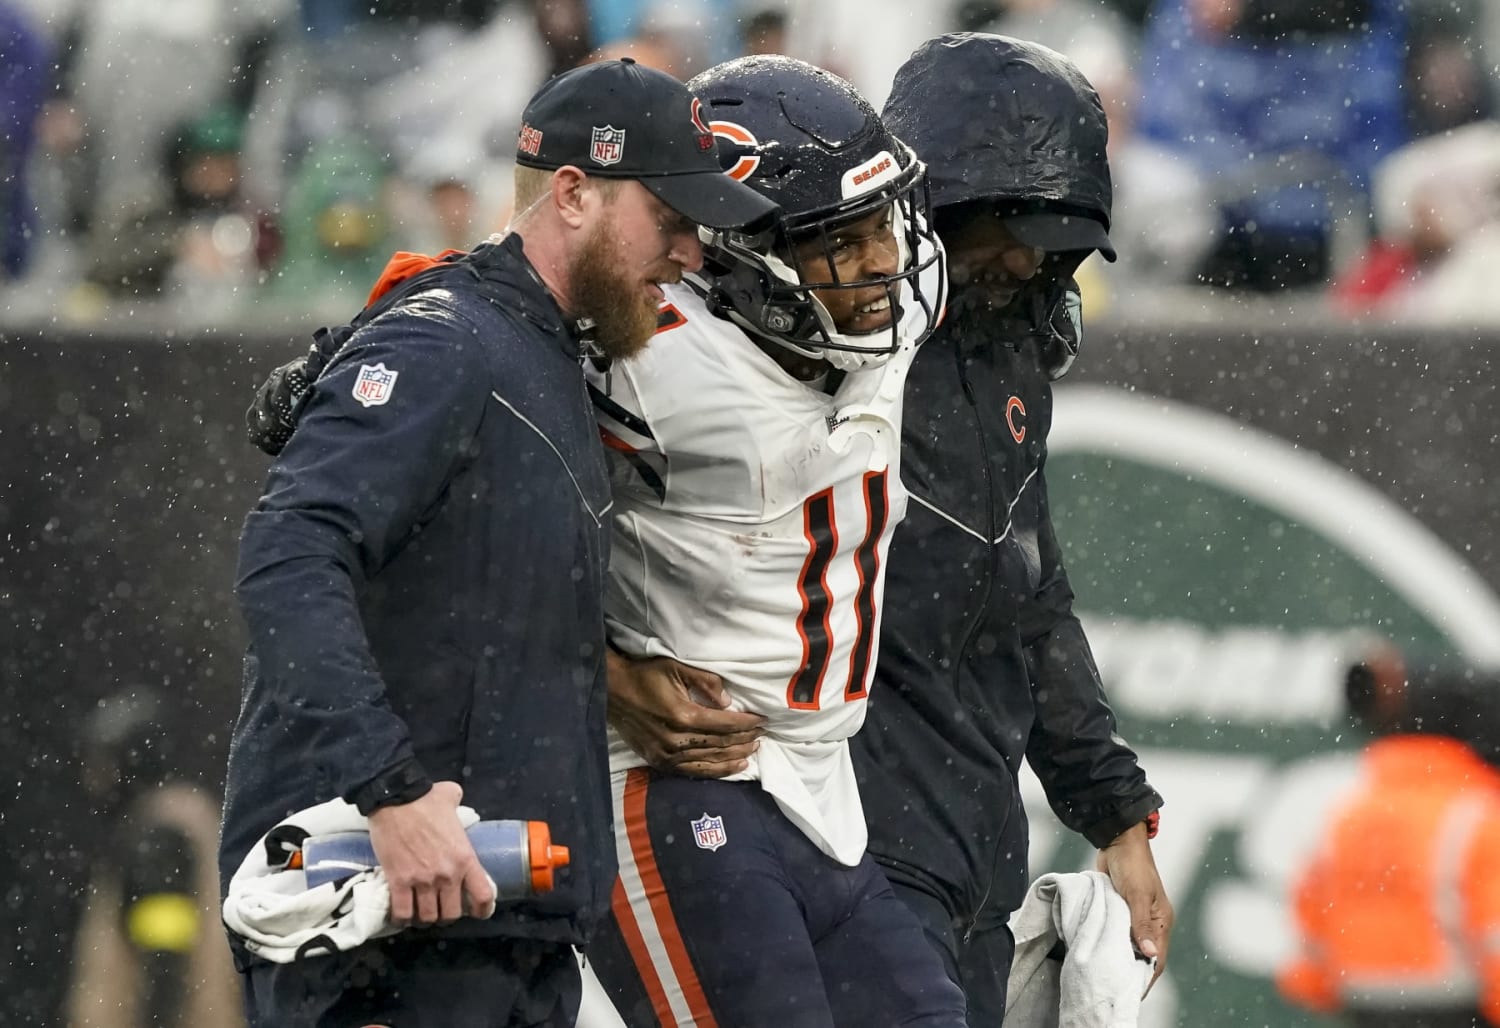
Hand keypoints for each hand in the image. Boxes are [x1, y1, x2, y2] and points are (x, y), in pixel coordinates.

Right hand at [367, 781, 495, 925]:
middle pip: (452, 914)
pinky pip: (402, 914)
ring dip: (425, 917)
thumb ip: (459, 804)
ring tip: (421, 910)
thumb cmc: (425, 798)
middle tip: (441, 906)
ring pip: (428, 918)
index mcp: (465, 858)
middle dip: (447, 914)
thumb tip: (455, 797)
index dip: (482, 909)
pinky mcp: (398, 882)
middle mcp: (447, 875)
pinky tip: (402, 914)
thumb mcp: (452, 798)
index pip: (483, 896)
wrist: (394, 799)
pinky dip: (402, 918)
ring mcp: (422, 881)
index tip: (477, 911)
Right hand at [607, 651, 764, 777]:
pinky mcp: (660, 762)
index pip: (725, 724)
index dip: (746, 723)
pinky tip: (732, 768)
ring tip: (752, 751)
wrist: (613, 692)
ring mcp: (667, 754)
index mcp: (684, 715)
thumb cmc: (646, 676)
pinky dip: (715, 771)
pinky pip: (693, 771)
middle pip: (721, 744)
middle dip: (744, 740)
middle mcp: (677, 740)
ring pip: (710, 760)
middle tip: (762, 735)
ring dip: (734, 757)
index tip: (762, 720)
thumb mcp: (677, 668)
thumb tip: (728, 702)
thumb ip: (706, 682)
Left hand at [1096, 821, 1173, 993]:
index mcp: (1161, 921)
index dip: (1145, 978)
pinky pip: (1116, 932)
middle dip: (1130, 972)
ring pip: (1127, 944)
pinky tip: (1097, 951)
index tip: (1130, 994)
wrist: (1117, 840)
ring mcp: (1134, 916)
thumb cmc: (1131, 865)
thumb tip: (1149, 952)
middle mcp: (1150, 922)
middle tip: (1112, 989)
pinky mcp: (1119, 909)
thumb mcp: (1136, 894)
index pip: (1156, 958)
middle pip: (1142, 955)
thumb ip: (1141, 923)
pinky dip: (1109, 942)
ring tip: (1102, 976)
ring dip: (1117, 957)